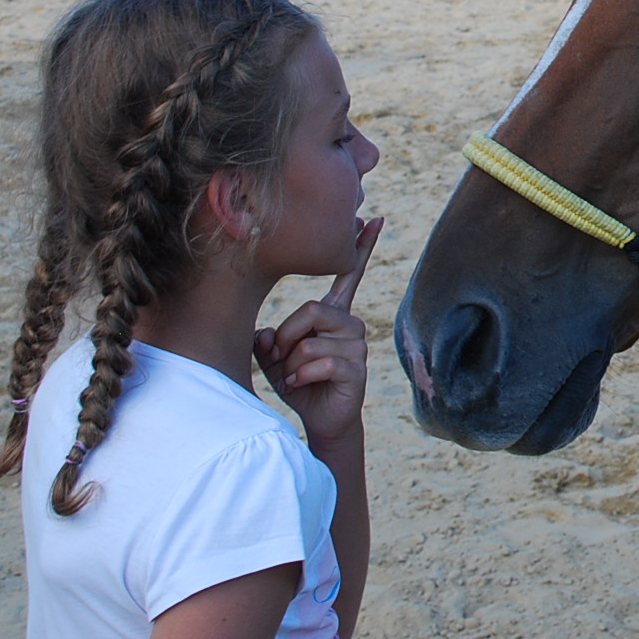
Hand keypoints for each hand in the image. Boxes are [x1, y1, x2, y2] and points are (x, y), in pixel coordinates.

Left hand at [255, 216, 380, 446]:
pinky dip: (301, 378)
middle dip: (287, 338)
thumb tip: (267, 333)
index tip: (373, 220)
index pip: (348, 275)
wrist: (319, 418)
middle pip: (311, 310)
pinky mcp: (357, 368)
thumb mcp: (273, 357)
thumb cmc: (298, 383)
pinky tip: (301, 386)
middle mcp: (349, 325)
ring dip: (291, 365)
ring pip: (310, 342)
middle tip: (283, 360)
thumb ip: (266, 340)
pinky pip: (320, 363)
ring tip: (296, 377)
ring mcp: (357, 345)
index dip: (360, 248)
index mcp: (332, 315)